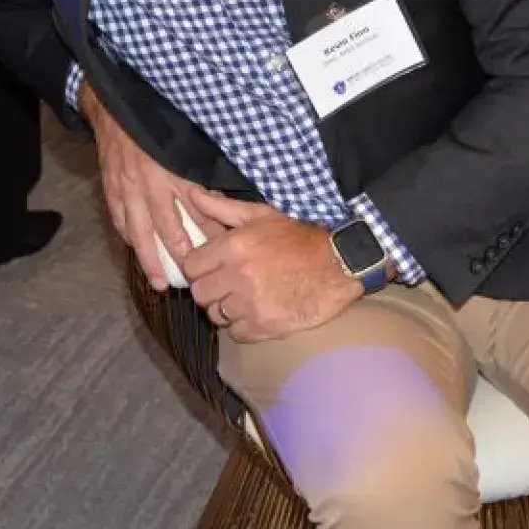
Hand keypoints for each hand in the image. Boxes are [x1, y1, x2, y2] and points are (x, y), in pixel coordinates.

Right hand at [77, 81, 223, 290]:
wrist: (115, 108)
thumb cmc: (156, 126)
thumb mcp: (184, 147)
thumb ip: (198, 176)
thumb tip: (219, 206)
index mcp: (171, 172)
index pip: (191, 212)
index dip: (203, 235)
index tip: (214, 254)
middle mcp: (147, 184)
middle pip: (163, 229)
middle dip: (174, 257)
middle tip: (185, 281)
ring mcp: (125, 189)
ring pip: (138, 231)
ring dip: (148, 258)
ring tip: (157, 281)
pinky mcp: (109, 188)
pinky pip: (119, 219)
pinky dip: (127, 237)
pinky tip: (134, 249)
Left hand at [178, 190, 363, 341]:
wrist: (338, 265)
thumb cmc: (299, 238)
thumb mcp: (262, 215)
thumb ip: (223, 208)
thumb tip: (193, 195)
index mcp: (233, 247)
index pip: (190, 267)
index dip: (198, 268)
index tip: (211, 268)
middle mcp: (237, 277)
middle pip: (199, 294)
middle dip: (210, 289)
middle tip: (226, 285)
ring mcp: (251, 305)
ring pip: (216, 315)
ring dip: (225, 308)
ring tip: (243, 299)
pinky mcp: (265, 327)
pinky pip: (236, 333)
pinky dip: (243, 326)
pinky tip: (256, 313)